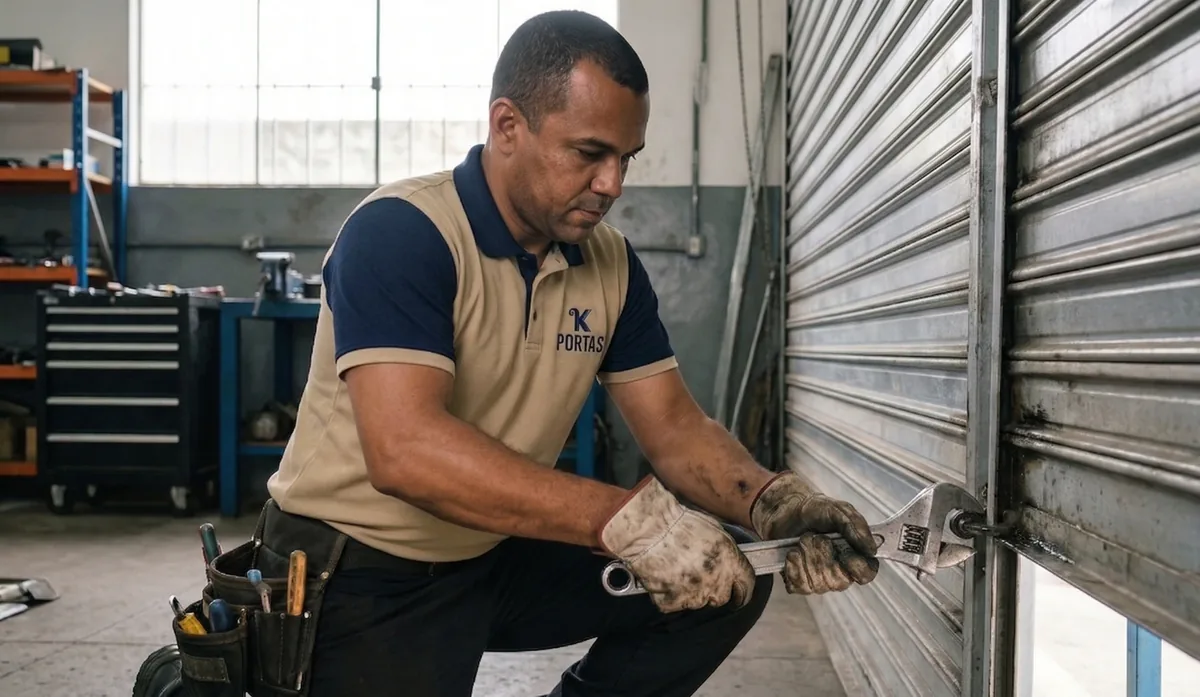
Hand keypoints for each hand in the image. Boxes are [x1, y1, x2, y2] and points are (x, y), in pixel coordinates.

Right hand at [598, 476, 755, 612]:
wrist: (648, 529)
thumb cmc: (678, 523)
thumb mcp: (714, 529)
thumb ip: (727, 551)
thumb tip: (731, 561)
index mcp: (730, 561)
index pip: (747, 585)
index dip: (742, 589)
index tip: (738, 591)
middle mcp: (716, 581)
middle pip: (721, 598)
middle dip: (712, 589)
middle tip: (696, 573)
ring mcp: (694, 594)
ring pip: (696, 602)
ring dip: (689, 592)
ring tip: (675, 571)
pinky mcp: (672, 602)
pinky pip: (673, 604)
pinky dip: (667, 595)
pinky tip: (662, 577)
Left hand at [749, 472, 878, 594]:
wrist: (786, 510)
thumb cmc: (815, 510)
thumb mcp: (838, 510)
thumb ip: (856, 526)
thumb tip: (871, 548)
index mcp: (854, 555)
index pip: (866, 574)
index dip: (857, 568)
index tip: (846, 555)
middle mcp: (838, 571)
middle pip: (839, 582)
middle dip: (824, 556)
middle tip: (818, 537)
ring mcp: (818, 579)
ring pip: (818, 584)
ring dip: (808, 557)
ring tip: (803, 540)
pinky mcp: (798, 581)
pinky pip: (799, 585)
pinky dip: (793, 565)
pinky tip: (792, 552)